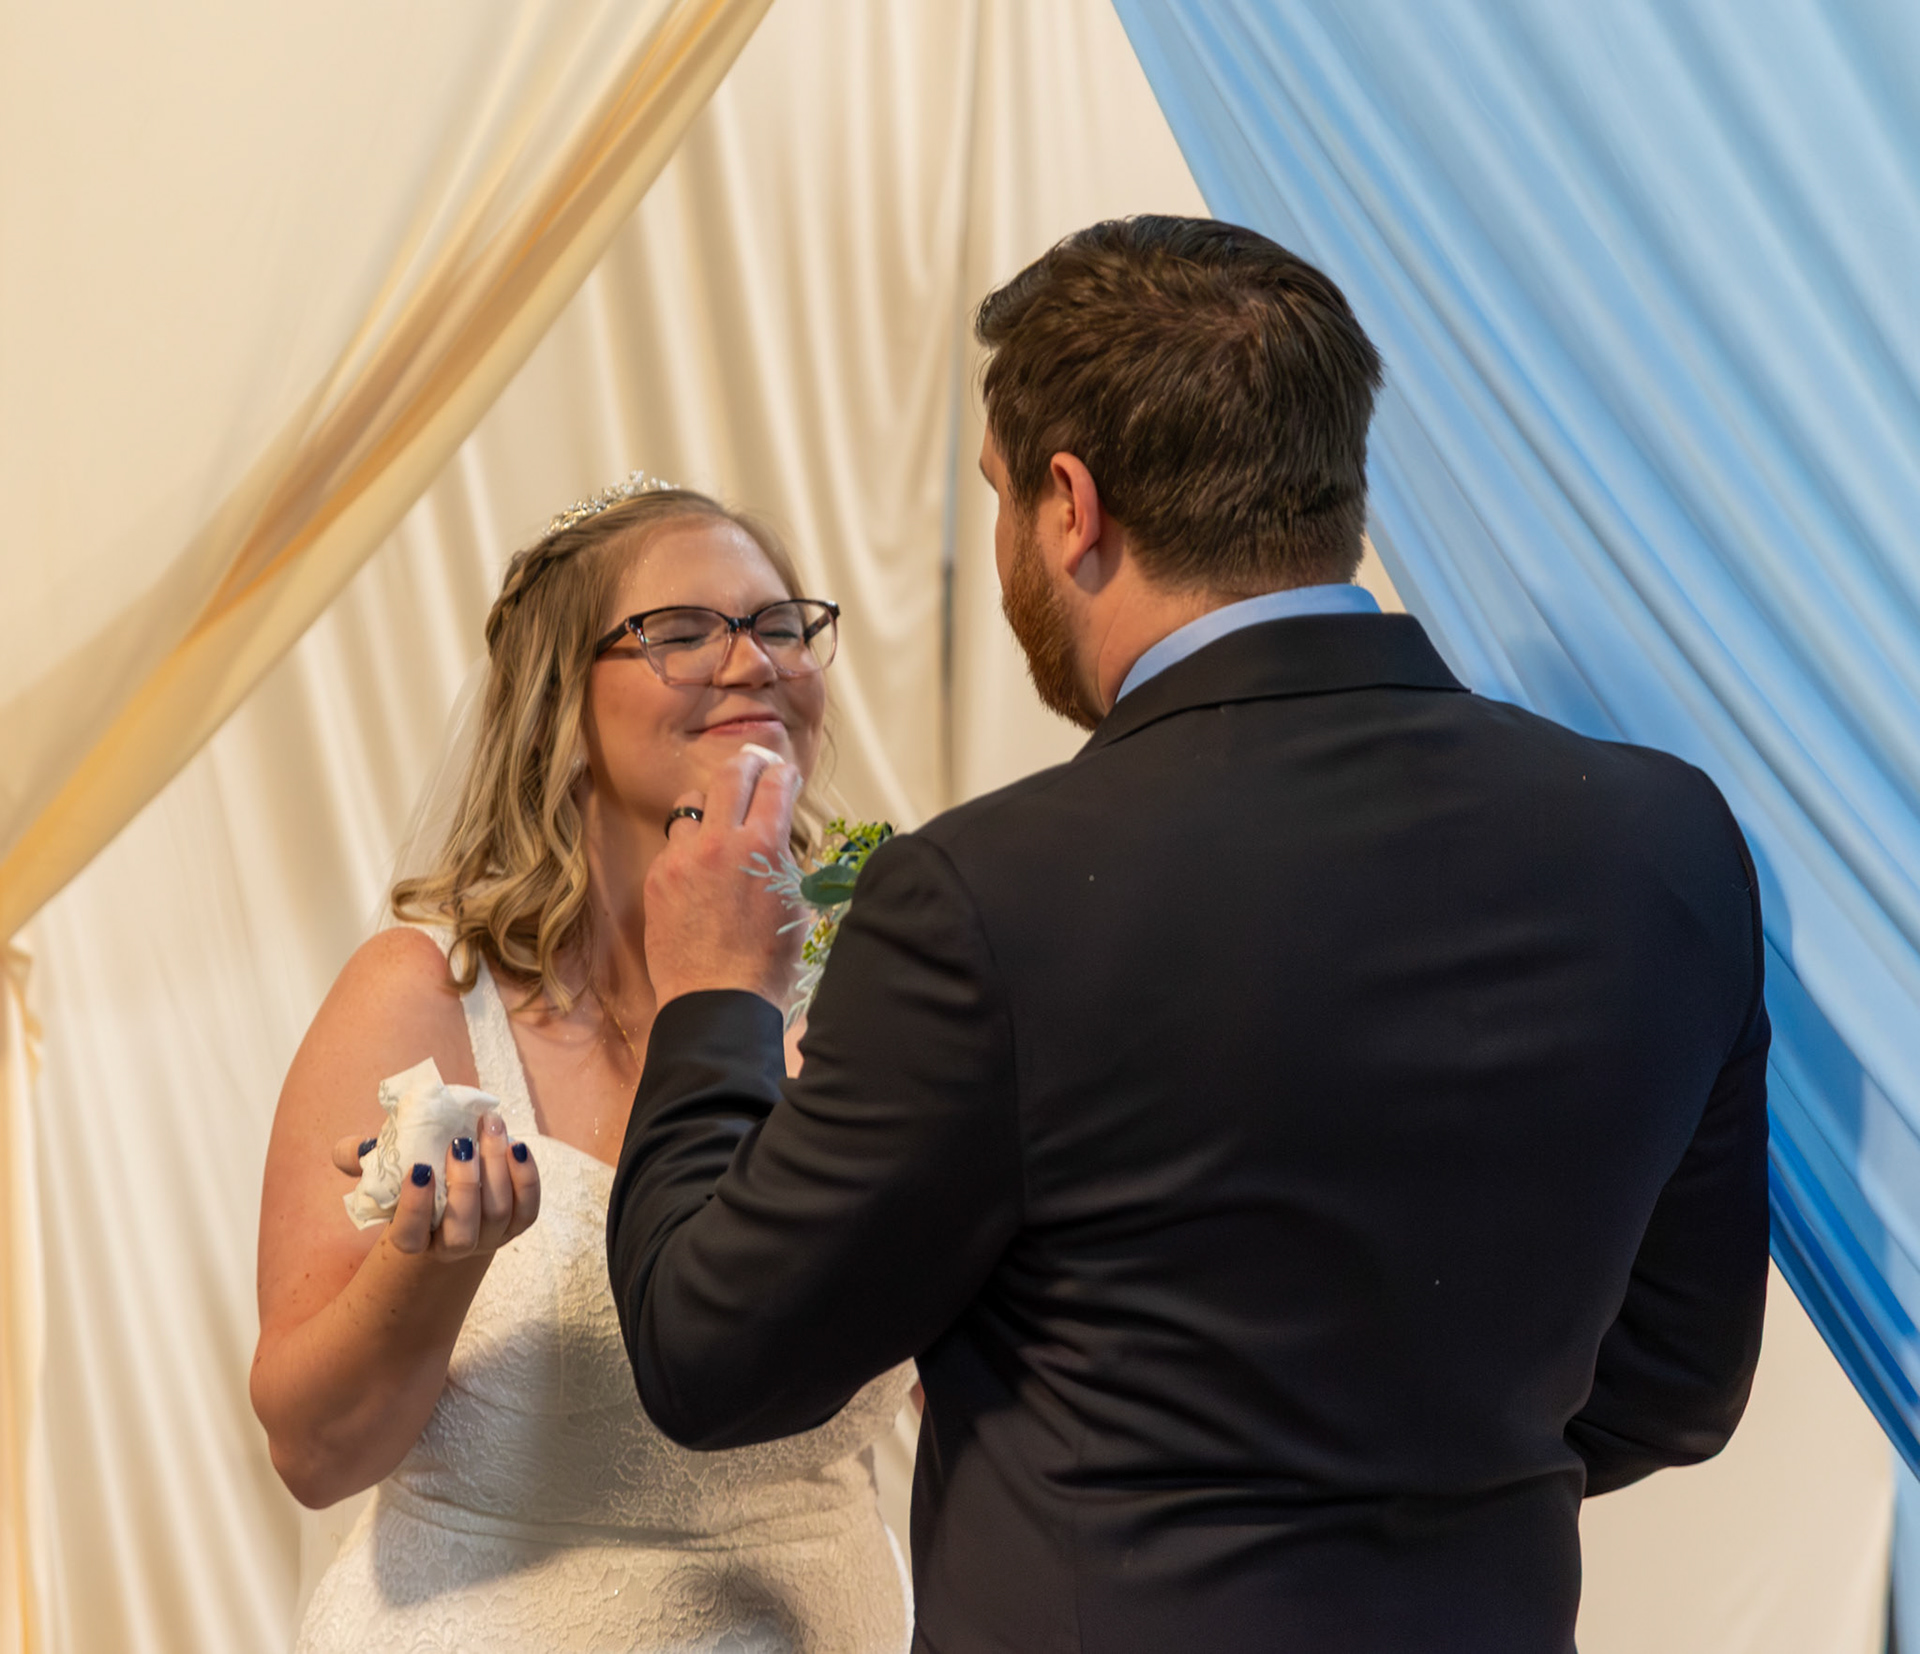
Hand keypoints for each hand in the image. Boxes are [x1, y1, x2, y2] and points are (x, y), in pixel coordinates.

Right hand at [331, 1110, 539, 1259]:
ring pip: (498, 1214)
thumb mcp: (384, 1173)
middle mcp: (453, 1248)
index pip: (409, 1238)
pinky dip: (526, 1178)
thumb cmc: (415, 1187)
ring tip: (489, 1126)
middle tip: (460, 1142)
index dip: (414, 1208)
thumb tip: (350, 1150)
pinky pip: (527, 1208)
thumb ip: (359, 1161)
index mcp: (414, 1241)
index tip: (419, 1169)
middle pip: (463, 1232)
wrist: (452, 1211)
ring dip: (496, 1167)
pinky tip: (517, 1145)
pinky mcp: (516, 1224)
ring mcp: (488, 1238)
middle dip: (464, 1185)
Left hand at [644, 747, 805, 1006]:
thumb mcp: (794, 903)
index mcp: (763, 847)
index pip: (775, 785)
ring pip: (690, 805)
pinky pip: (673, 845)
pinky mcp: (657, 877)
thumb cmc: (767, 961)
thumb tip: (775, 838)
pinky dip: (688, 849)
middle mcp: (719, 842)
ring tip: (717, 825)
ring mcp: (683, 858)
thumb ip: (783, 861)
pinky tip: (698, 872)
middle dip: (747, 764)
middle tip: (755, 765)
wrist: (717, 1000)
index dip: (784, 774)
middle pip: (730, 775)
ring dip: (708, 809)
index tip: (785, 775)